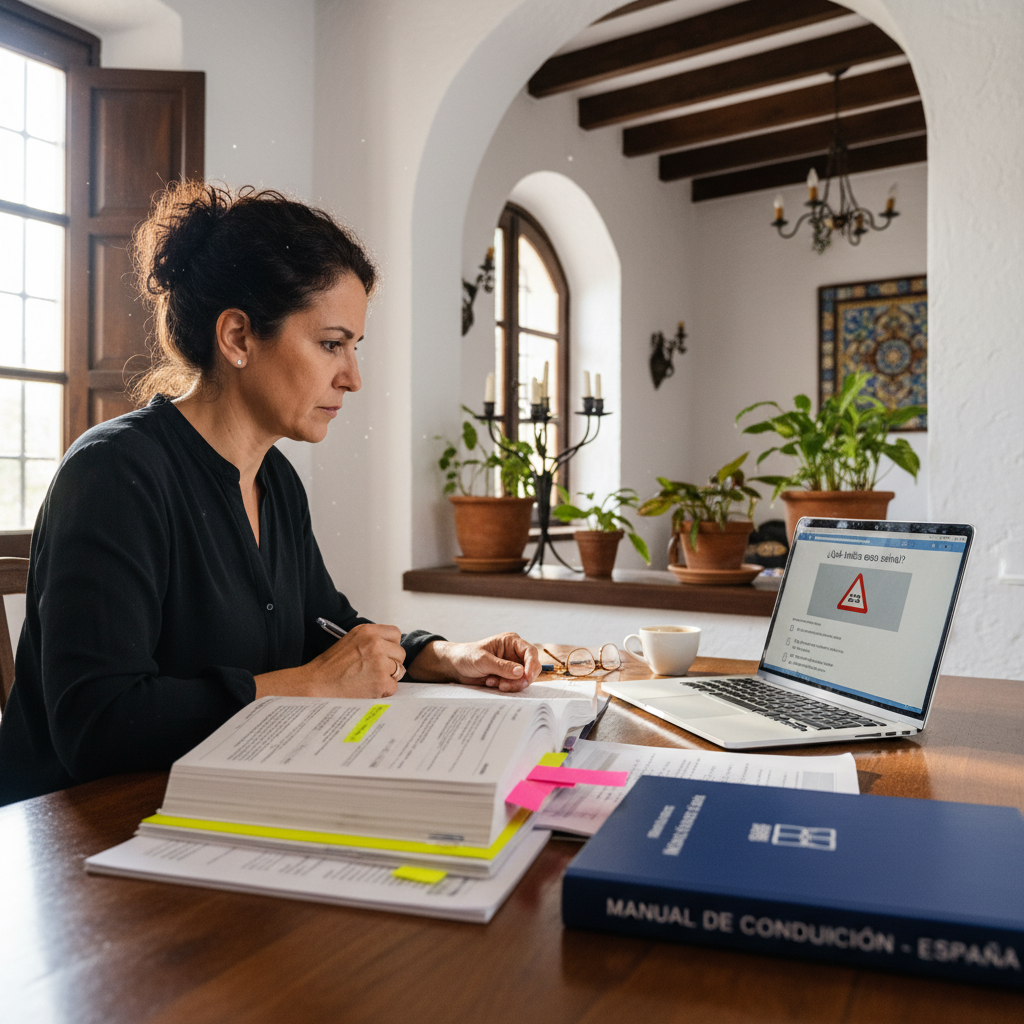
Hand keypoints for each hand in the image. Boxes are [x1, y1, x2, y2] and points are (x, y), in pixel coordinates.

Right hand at [254, 623, 405, 698]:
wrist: (316, 685)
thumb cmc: (330, 667)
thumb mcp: (351, 641)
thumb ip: (371, 640)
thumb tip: (390, 648)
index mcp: (367, 631)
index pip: (395, 634)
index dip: (391, 646)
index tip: (384, 653)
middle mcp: (375, 644)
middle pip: (400, 653)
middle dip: (391, 663)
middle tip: (375, 671)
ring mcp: (379, 663)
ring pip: (399, 670)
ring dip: (388, 677)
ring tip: (369, 680)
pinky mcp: (381, 682)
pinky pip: (394, 687)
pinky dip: (383, 691)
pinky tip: (368, 690)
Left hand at [407, 633, 541, 691]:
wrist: (455, 666)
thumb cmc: (467, 656)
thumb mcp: (483, 660)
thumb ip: (502, 666)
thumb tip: (521, 672)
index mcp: (511, 642)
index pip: (530, 652)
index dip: (532, 665)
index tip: (526, 677)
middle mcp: (515, 653)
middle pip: (531, 668)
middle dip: (521, 679)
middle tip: (506, 686)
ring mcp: (512, 666)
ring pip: (524, 679)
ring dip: (511, 684)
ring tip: (493, 682)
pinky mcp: (507, 677)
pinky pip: (515, 685)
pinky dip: (505, 687)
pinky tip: (491, 682)